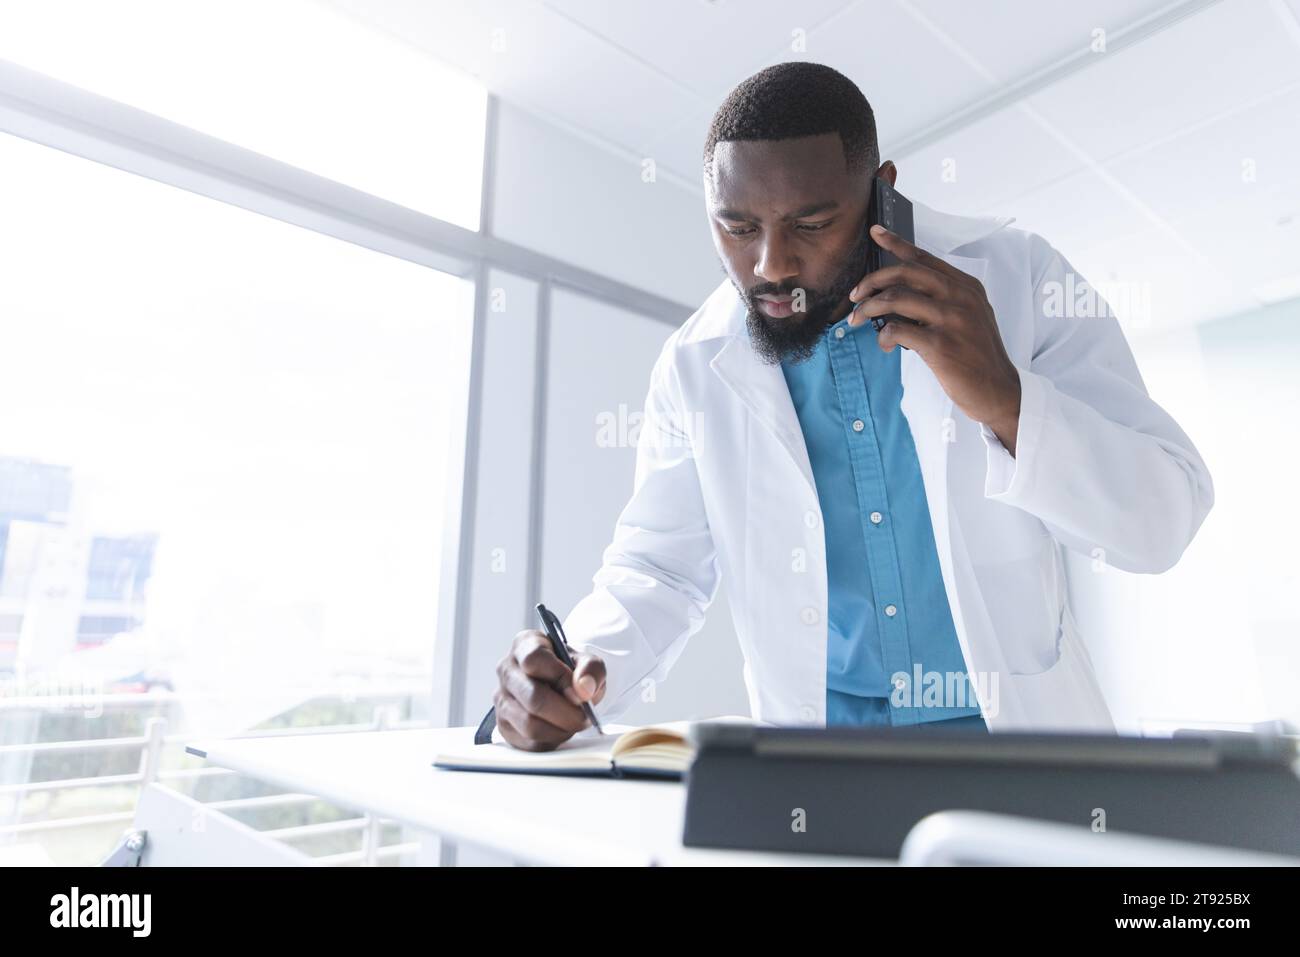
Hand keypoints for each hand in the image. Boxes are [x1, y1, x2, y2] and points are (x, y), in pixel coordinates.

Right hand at [494, 630, 605, 751]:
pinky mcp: (504, 725)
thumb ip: (591, 669)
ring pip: (530, 724)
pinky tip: (561, 729)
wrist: (560, 687)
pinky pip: (529, 742)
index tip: (580, 692)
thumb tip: (583, 690)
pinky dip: (552, 740)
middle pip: (533, 698)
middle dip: (566, 713)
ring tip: (574, 723)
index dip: (560, 678)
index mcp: (524, 645)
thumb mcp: (587, 662)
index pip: (533, 660)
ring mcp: (501, 699)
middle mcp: (506, 670)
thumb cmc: (570, 670)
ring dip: (560, 730)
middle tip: (585, 717)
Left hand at [848, 225, 1021, 454]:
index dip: (897, 243)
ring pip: (895, 298)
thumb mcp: (970, 316)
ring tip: (858, 320)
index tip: (875, 232)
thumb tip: (900, 292)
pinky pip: (897, 330)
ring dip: (869, 308)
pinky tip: (885, 345)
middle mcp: (960, 297)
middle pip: (905, 273)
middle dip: (871, 281)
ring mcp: (951, 320)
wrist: (998, 389)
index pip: (925, 258)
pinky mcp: (940, 345)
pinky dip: (883, 336)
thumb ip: (943, 299)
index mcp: (966, 287)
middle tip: (855, 295)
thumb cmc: (977, 355)